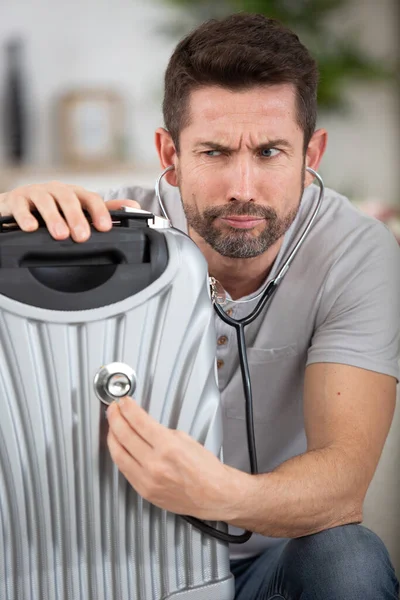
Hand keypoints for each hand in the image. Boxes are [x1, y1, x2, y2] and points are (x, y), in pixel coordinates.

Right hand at [0, 181, 139, 242]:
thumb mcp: (79, 208)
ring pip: (46, 202)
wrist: (18, 205)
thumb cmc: (53, 208)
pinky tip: (30, 228)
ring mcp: (36, 193)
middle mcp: (56, 190)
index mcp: (74, 194)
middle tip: (82, 236)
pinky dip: (25, 217)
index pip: (90, 198)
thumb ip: (104, 209)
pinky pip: (20, 206)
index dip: (99, 212)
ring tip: (60, 235)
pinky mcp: (16, 200)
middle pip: (69, 199)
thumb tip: (133, 207)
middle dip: (77, 217)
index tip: (105, 228)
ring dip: (54, 218)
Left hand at [106, 396, 243, 520]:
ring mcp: (147, 480)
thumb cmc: (206, 469)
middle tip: (114, 409)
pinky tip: (119, 446)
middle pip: (124, 434)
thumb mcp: (186, 439)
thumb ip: (162, 432)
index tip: (123, 402)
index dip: (127, 408)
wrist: (214, 495)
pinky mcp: (144, 491)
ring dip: (112, 435)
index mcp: (168, 447)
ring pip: (118, 453)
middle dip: (115, 417)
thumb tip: (143, 426)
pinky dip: (118, 454)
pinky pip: (124, 469)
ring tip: (112, 425)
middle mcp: (155, 464)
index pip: (138, 421)